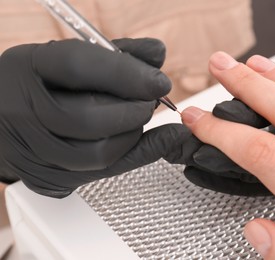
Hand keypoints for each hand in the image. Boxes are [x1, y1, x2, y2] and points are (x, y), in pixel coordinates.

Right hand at [0, 38, 180, 197]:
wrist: (5, 118)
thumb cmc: (42, 83)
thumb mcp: (69, 56)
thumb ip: (115, 54)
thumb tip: (156, 54)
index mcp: (27, 68)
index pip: (78, 67)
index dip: (126, 75)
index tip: (159, 82)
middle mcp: (23, 112)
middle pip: (89, 118)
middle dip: (134, 111)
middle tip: (149, 102)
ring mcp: (33, 151)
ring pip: (99, 153)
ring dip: (132, 134)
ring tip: (136, 118)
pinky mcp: (47, 179)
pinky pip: (102, 173)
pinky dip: (134, 156)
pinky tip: (153, 143)